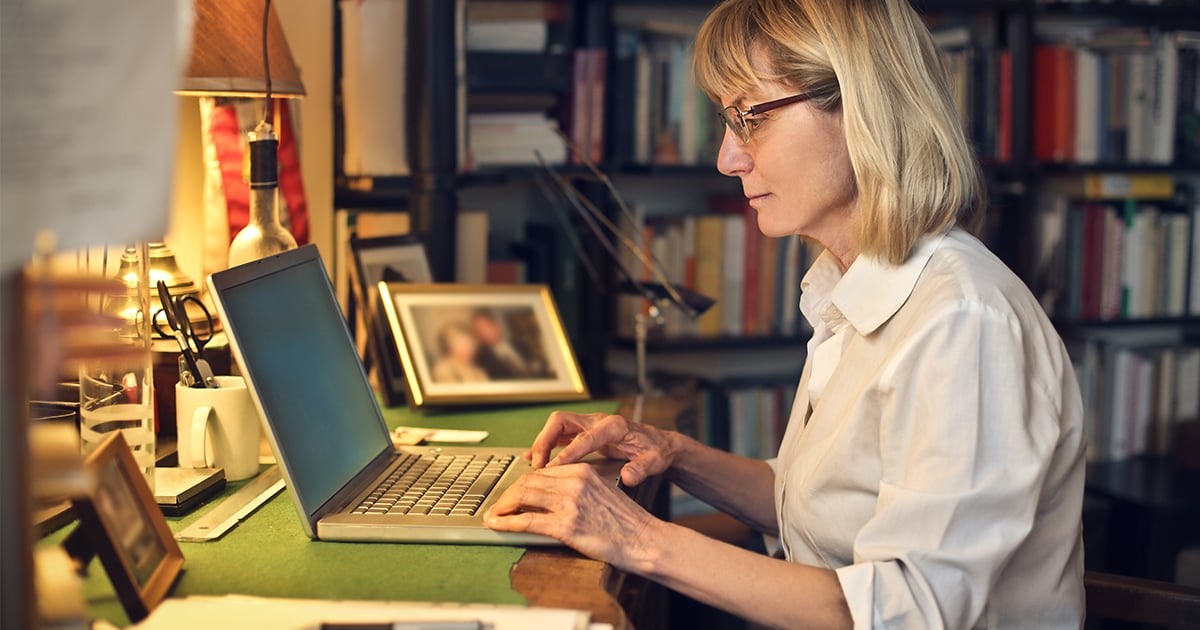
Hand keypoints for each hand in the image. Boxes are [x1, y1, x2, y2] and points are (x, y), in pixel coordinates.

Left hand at [484, 463, 657, 569]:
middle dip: (507, 494)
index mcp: (582, 471)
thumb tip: (549, 495)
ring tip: (493, 514)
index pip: (541, 472)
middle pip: (528, 481)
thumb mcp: (601, 491)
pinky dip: (507, 522)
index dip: (521, 483)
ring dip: (502, 506)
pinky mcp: (567, 525)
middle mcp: (574, 482)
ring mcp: (570, 503)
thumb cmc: (626, 521)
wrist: (643, 540)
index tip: (512, 493)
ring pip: (523, 496)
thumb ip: (576, 488)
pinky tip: (498, 524)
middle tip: (498, 505)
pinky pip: (527, 520)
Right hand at [526, 411, 680, 485]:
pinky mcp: (586, 432)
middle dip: (545, 440)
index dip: (566, 453)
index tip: (552, 469)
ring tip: (532, 464)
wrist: (660, 443)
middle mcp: (598, 421)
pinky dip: (547, 445)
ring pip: (557, 426)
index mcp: (614, 426)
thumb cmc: (656, 451)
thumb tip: (627, 477)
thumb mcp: (654, 461)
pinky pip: (560, 435)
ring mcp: (590, 425)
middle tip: (537, 464)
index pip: (584, 437)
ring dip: (543, 443)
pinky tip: (535, 458)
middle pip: (561, 421)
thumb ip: (641, 468)